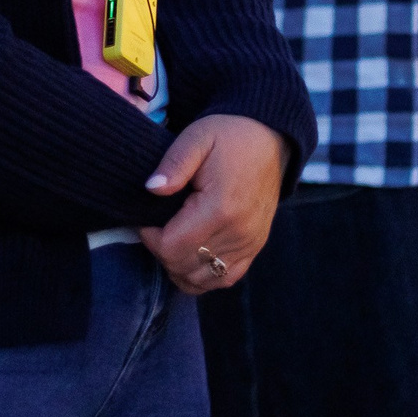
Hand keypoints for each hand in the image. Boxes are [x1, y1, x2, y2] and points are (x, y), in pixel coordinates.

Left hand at [139, 115, 292, 293]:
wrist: (269, 138)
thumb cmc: (229, 135)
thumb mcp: (197, 137)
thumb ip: (173, 164)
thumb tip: (151, 189)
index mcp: (220, 208)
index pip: (172, 248)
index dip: (150, 237)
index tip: (148, 217)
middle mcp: (238, 233)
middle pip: (184, 267)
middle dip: (161, 250)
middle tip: (158, 225)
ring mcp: (249, 244)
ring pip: (201, 280)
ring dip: (178, 265)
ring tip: (173, 238)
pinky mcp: (255, 248)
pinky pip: (224, 279)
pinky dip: (202, 274)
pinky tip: (191, 255)